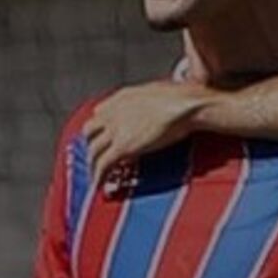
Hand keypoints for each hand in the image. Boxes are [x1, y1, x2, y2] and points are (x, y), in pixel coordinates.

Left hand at [83, 81, 209, 190]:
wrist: (188, 104)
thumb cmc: (183, 98)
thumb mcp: (159, 93)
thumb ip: (147, 103)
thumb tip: (153, 111)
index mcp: (123, 97)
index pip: (99, 112)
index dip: (100, 127)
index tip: (103, 134)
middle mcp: (114, 112)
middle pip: (89, 131)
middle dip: (91, 144)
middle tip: (95, 156)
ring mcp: (116, 129)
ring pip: (93, 150)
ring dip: (93, 165)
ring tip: (96, 176)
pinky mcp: (123, 147)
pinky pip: (103, 165)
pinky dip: (98, 176)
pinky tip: (100, 184)